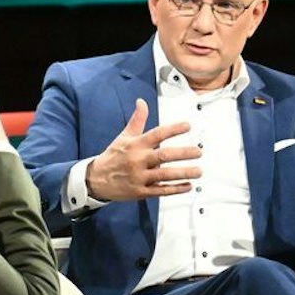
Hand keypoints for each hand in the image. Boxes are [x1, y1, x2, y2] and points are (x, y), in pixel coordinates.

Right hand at [83, 99, 201, 200]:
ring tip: (198, 171)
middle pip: (164, 155)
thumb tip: (141, 102)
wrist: (96, 179)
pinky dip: (176, 189)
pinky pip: (161, 191)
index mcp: (135, 144)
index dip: (173, 129)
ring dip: (183, 173)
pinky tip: (188, 186)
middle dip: (183, 153)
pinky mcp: (141, 192)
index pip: (156, 134)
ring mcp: (140, 177)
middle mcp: (138, 160)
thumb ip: (137, 120)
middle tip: (198, 152)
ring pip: (165, 175)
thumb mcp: (124, 137)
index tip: (188, 125)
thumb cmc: (114, 156)